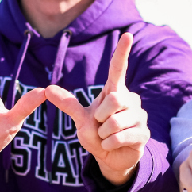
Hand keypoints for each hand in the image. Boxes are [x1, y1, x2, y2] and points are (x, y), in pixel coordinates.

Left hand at [44, 32, 146, 184]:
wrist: (109, 157)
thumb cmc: (97, 134)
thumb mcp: (81, 119)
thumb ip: (68, 104)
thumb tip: (47, 89)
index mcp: (114, 92)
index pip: (118, 69)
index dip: (122, 52)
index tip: (127, 34)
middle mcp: (130, 100)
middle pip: (114, 100)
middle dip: (100, 117)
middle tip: (100, 126)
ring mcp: (139, 116)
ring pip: (115, 122)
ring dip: (103, 134)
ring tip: (107, 137)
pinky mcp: (144, 133)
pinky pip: (120, 137)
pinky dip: (109, 144)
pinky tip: (112, 145)